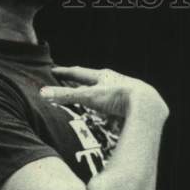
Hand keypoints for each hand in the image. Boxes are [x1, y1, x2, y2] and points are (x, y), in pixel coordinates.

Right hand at [41, 66, 168, 121]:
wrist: (147, 105)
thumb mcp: (89, 97)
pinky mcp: (134, 105)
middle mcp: (114, 81)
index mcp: (102, 76)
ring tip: (93, 99)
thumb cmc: (117, 97)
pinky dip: (113, 112)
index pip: (78, 72)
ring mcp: (125, 92)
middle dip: (83, 82)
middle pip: (95, 81)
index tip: (54, 70)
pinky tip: (113, 119)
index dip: (65, 72)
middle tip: (73, 81)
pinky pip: (119, 108)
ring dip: (99, 96)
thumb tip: (42, 93)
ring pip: (108, 93)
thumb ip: (67, 96)